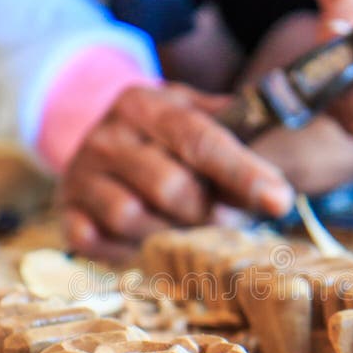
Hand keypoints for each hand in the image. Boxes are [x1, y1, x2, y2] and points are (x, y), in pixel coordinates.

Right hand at [59, 83, 293, 259]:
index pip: (201, 140)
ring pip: (135, 219)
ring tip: (181, 223)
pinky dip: (128, 248)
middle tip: (222, 215)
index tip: (279, 200)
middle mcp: (106, 134)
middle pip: (171, 187)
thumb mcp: (195, 117)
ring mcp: (80, 175)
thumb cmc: (163, 140)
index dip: (244, 173)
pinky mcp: (65, 213)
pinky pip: (100, 242)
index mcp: (145, 103)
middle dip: (208, 211)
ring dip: (170, 231)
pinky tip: (143, 237)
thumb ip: (238, 128)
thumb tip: (287, 144)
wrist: (99, 149)